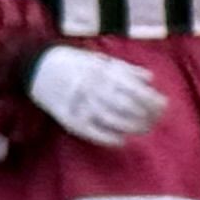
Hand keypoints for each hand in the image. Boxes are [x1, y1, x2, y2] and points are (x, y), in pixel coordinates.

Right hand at [28, 46, 166, 147]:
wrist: (35, 65)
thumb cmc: (73, 62)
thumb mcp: (99, 59)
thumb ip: (125, 69)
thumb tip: (150, 78)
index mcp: (101, 71)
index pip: (135, 90)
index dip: (153, 101)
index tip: (163, 105)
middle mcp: (91, 87)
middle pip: (126, 107)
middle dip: (146, 116)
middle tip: (156, 120)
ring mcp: (78, 103)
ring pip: (112, 120)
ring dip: (132, 128)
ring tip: (143, 130)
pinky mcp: (66, 118)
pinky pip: (91, 132)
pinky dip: (109, 138)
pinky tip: (122, 140)